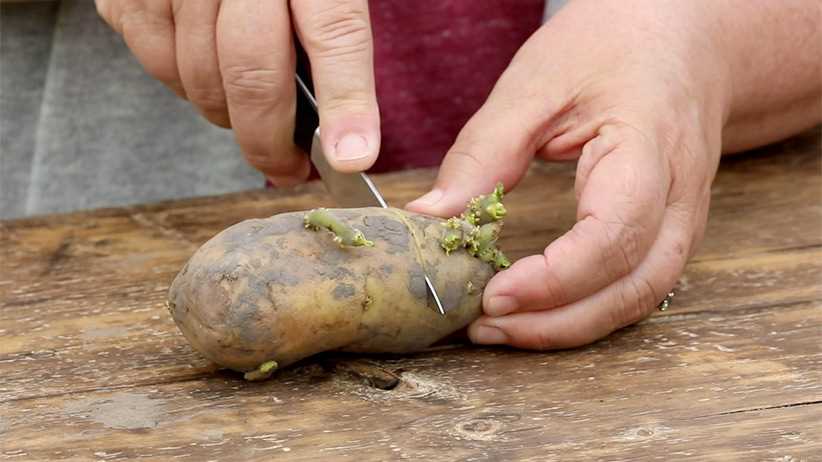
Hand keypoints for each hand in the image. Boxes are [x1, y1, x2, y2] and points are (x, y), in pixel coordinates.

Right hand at [96, 0, 379, 184]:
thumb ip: (330, 36)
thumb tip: (344, 136)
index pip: (335, 31)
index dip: (345, 101)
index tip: (350, 158)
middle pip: (253, 72)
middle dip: (270, 140)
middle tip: (287, 169)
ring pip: (200, 79)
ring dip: (228, 115)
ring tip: (249, 110)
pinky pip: (157, 64)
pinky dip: (185, 85)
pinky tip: (206, 69)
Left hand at [408, 0, 728, 348]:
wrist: (681, 38)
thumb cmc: (611, 46)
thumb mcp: (537, 83)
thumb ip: (484, 153)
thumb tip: (430, 218)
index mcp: (650, 148)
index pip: (612, 235)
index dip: (553, 279)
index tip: (491, 295)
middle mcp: (681, 197)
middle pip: (632, 286)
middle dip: (556, 322)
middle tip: (484, 328)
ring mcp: (685, 219)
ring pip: (639, 299)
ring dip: (571, 326)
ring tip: (503, 330)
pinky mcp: (670, 231)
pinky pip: (636, 287)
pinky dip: (588, 310)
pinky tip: (540, 312)